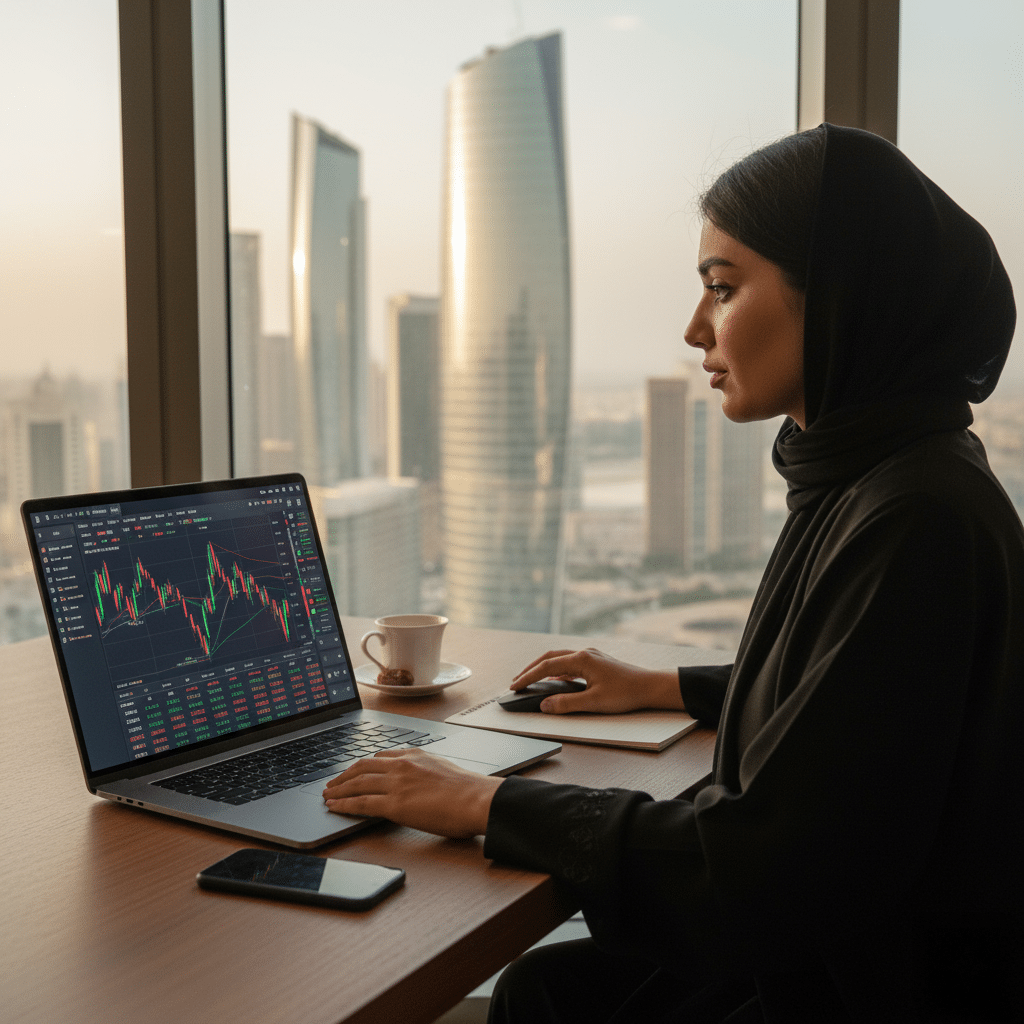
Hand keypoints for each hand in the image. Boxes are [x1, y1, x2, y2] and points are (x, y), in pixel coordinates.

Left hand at [321, 748, 503, 837]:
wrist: (476, 799)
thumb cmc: (468, 790)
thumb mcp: (442, 769)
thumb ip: (425, 771)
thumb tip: (419, 782)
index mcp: (414, 755)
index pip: (380, 757)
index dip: (362, 765)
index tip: (353, 770)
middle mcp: (402, 765)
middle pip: (363, 767)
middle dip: (344, 775)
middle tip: (333, 783)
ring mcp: (397, 784)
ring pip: (358, 783)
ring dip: (339, 789)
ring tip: (328, 794)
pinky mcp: (395, 804)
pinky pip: (362, 803)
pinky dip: (344, 804)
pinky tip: (334, 807)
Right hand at [511, 648, 684, 714]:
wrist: (651, 687)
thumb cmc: (627, 693)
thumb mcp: (594, 702)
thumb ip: (567, 704)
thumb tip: (545, 705)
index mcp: (581, 659)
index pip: (546, 666)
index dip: (528, 677)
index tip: (514, 686)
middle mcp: (584, 653)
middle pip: (549, 658)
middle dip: (530, 669)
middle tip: (516, 681)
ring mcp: (591, 656)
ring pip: (559, 659)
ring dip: (543, 668)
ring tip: (530, 679)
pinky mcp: (596, 662)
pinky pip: (569, 663)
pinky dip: (556, 670)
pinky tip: (554, 680)